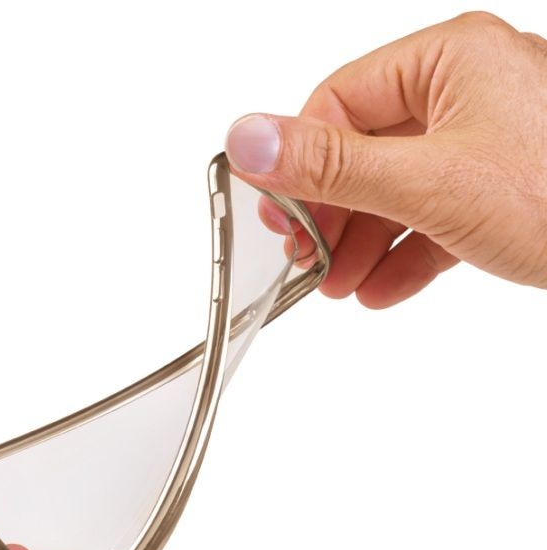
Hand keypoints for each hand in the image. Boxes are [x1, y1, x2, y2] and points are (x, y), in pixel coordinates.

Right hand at [225, 12, 546, 307]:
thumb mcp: (428, 182)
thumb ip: (332, 165)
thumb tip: (248, 138)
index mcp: (448, 61)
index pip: (338, 103)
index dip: (299, 163)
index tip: (278, 214)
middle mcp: (466, 92)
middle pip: (364, 150)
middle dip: (332, 214)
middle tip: (306, 255)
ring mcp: (486, 142)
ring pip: (397, 188)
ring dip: (362, 242)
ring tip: (340, 284)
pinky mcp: (502, 188)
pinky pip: (434, 215)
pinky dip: (404, 253)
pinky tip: (382, 287)